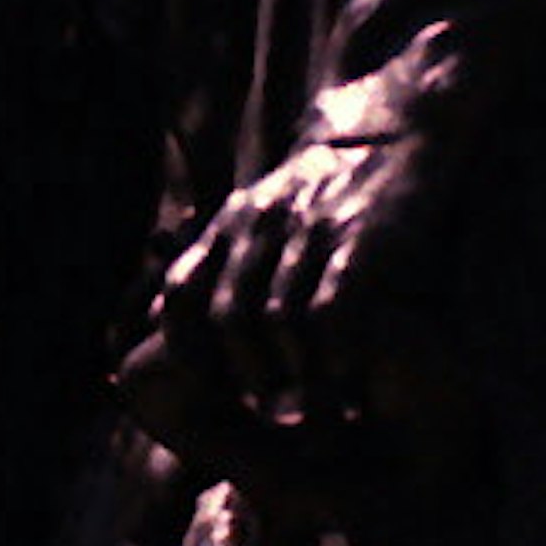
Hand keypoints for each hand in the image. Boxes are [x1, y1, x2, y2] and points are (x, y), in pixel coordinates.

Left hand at [126, 112, 459, 494]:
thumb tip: (148, 315)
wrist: (397, 130)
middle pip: (229, 317)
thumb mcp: (256, 214)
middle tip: (263, 414)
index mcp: (232, 221)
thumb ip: (210, 263)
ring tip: (306, 415)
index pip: (182, 293)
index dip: (187, 349)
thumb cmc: (321, 191)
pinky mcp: (362, 240)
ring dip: (289, 379)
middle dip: (242, 376)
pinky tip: (346, 384)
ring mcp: (312, 230)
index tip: (208, 391)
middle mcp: (264, 224)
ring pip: (278, 321)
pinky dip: (334, 358)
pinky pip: (333, 312)